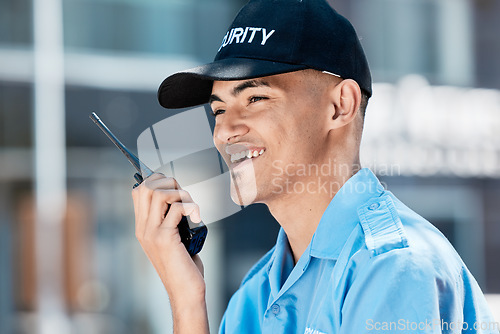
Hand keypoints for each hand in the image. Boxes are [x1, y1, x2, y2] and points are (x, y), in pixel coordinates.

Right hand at [132, 173, 208, 331]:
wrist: (185, 291)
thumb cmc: (184, 266)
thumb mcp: (173, 239)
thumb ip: (171, 221)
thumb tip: (181, 197)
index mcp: (142, 227)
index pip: (138, 191)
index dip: (157, 181)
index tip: (175, 188)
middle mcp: (143, 228)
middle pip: (146, 187)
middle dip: (168, 183)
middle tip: (184, 196)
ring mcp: (152, 233)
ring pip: (159, 193)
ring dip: (180, 193)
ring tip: (191, 207)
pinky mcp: (165, 238)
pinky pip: (176, 208)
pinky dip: (190, 207)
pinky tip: (197, 217)